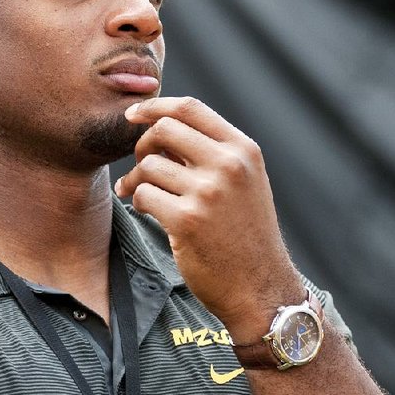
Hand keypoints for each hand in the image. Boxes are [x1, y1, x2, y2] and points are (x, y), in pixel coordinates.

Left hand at [114, 97, 303, 340]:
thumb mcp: (243, 183)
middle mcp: (229, 165)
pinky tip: (148, 211)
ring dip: (136, 180)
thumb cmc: (245, 234)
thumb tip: (159, 128)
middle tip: (140, 165)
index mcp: (243, 150)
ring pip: (148, 165)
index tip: (134, 115)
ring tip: (141, 194)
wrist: (261, 288)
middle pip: (163, 129)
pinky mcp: (186, 220)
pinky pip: (142, 194)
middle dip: (142, 145)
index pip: (190, 108)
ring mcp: (208, 192)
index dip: (155, 107)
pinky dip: (137, 201)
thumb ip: (210, 153)